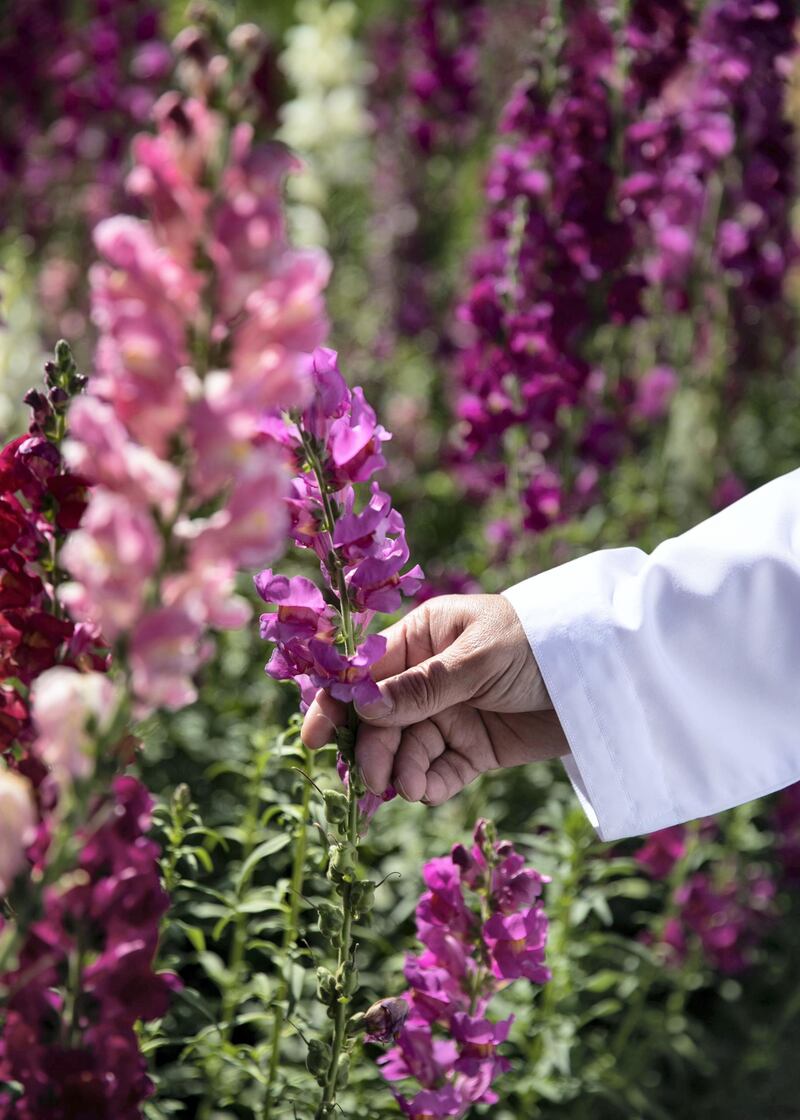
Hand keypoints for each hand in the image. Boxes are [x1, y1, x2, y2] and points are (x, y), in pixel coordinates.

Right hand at [301, 594, 568, 804]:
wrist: (605, 677)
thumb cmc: (539, 643)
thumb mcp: (479, 659)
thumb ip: (423, 687)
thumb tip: (363, 709)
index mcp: (422, 638)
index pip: (366, 672)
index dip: (337, 703)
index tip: (316, 737)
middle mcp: (427, 677)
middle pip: (379, 719)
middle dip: (370, 748)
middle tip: (368, 779)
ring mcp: (449, 714)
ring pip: (405, 750)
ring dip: (399, 771)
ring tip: (408, 787)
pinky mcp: (473, 748)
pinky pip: (439, 771)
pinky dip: (429, 784)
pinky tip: (427, 790)